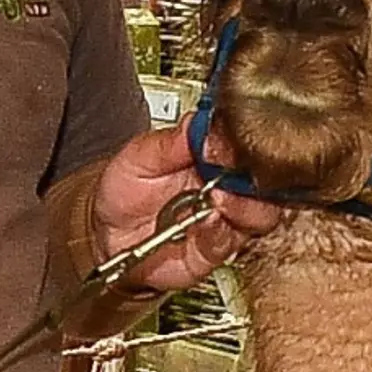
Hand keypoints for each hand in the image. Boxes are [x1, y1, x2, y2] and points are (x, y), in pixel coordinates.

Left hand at [93, 114, 280, 292]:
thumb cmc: (123, 190)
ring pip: (260, 215)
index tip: (238, 140)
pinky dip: (219, 232)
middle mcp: (225, 187)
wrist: (105, 233)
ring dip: (243, 206)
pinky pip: (228, 243)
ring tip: (219, 198)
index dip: (248, 142)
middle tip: (234, 172)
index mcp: (212, 156)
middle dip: (256, 177)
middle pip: (267, 182)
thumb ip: (171, 142)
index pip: (247, 145)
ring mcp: (223, 219)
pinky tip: (208, 221)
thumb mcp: (139, 155)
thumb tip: (199, 123)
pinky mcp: (213, 248)